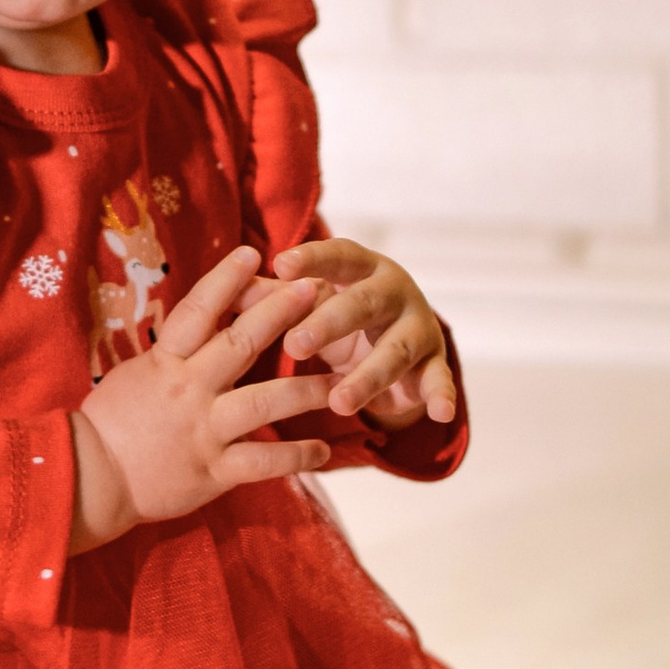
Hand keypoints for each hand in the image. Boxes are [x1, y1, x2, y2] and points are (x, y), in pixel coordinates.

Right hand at [68, 245, 333, 550]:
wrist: (92, 478)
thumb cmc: (113, 420)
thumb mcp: (138, 372)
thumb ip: (175, 352)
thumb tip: (206, 322)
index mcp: (165, 361)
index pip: (198, 310)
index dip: (226, 279)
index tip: (254, 253)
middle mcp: (188, 389)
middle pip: (241, 344)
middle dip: (281, 313)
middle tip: (316, 289)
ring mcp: (204, 430)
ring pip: (265, 402)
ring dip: (308, 389)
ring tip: (342, 379)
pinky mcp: (214, 471)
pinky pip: (264, 462)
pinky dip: (297, 456)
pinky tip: (324, 450)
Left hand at [273, 239, 457, 433]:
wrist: (398, 341)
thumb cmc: (340, 313)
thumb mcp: (312, 303)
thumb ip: (274, 296)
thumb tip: (226, 292)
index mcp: (361, 268)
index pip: (338, 256)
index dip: (312, 259)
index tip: (280, 265)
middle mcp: (394, 291)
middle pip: (364, 303)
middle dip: (330, 323)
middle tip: (295, 345)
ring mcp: (417, 326)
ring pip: (395, 349)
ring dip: (369, 376)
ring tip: (338, 402)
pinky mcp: (434, 363)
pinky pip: (439, 379)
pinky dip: (442, 394)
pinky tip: (440, 412)